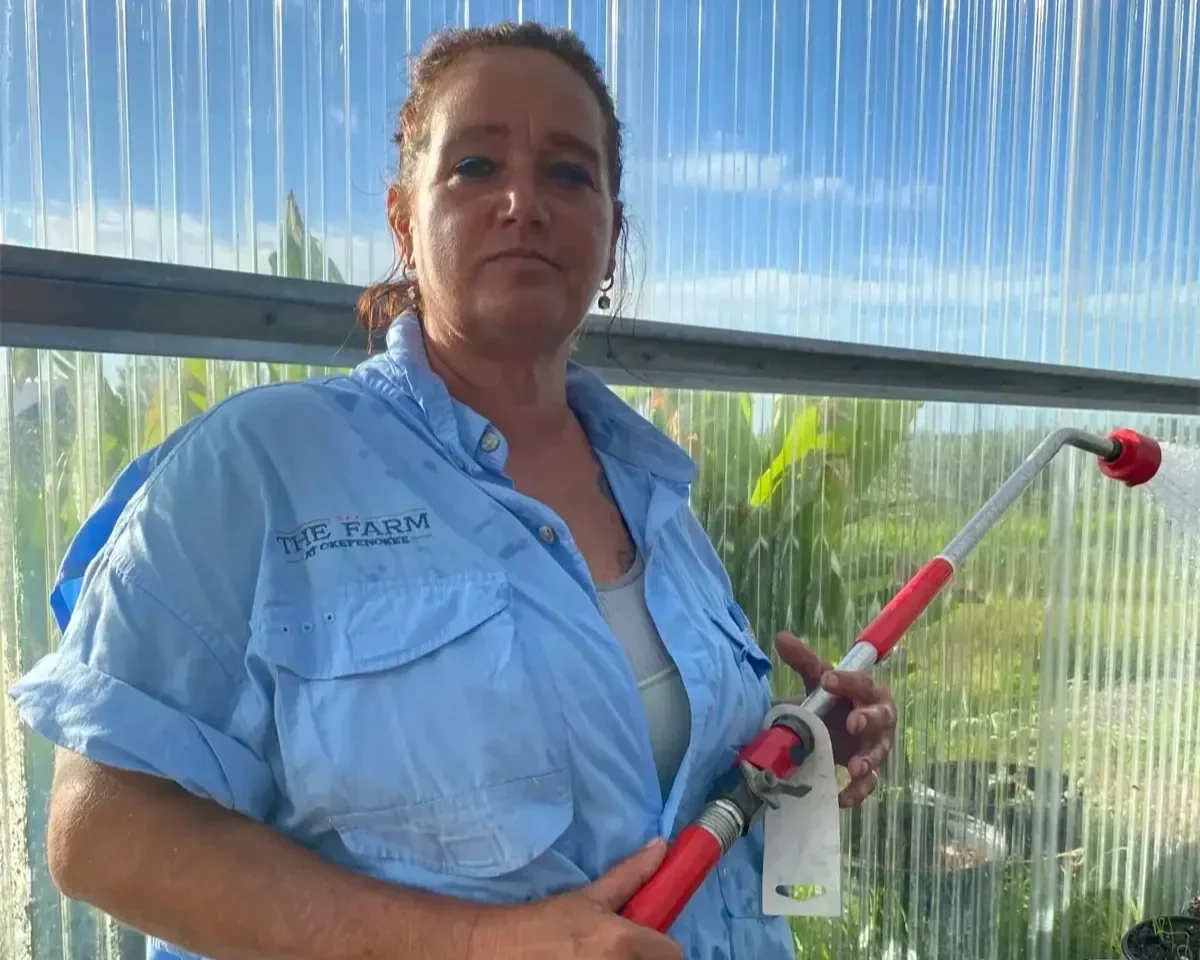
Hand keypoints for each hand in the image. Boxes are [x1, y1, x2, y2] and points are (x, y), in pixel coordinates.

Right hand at [466, 839, 682, 959]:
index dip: (664, 948)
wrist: (500, 950)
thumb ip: (630, 875)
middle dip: (644, 958)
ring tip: (599, 957)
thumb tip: (661, 846)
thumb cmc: (546, 923)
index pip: (673, 954)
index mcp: (622, 942)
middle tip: (623, 950)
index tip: (651, 944)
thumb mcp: (590, 898)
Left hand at [774, 631, 896, 807]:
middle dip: (869, 720)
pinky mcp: (867, 773)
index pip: (863, 683)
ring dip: (868, 759)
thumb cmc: (830, 702)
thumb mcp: (817, 682)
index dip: (848, 682)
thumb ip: (804, 661)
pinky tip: (841, 798)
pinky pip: (868, 785)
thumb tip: (782, 637)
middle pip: (881, 717)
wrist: (828, 732)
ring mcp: (875, 747)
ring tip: (854, 767)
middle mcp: (877, 718)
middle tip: (853, 722)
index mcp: (866, 692)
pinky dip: (856, 792)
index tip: (828, 680)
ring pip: (879, 753)